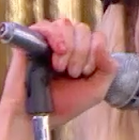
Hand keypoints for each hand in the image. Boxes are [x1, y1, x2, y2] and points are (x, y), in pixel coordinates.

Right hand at [0, 17, 116, 127]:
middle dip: (81, 52)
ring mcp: (48, 41)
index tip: (85, 73)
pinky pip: (45, 25)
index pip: (96, 37)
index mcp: (83, 54)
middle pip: (82, 29)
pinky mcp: (30, 40)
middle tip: (72, 74)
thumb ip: (108, 68)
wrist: (37, 116)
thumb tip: (100, 43)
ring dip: (69, 47)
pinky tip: (58, 51)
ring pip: (65, 24)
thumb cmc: (64, 105)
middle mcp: (66, 44)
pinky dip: (55, 36)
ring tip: (60, 68)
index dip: (95, 52)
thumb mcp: (96, 90)